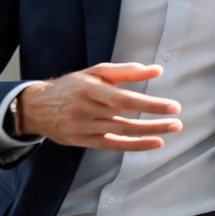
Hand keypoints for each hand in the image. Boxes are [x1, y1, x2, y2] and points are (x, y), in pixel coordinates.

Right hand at [16, 63, 181, 150]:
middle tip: (178, 121)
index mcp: (89, 89)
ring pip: (121, 132)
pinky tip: (155, 143)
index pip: (124, 99)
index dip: (149, 104)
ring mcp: (83, 128)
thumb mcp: (95, 73)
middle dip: (154, 120)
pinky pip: (113, 145)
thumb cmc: (73, 86)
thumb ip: (127, 71)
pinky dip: (135, 145)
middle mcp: (85, 109)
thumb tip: (157, 70)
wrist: (37, 107)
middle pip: (125, 117)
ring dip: (149, 132)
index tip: (173, 106)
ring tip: (172, 128)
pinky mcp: (83, 141)